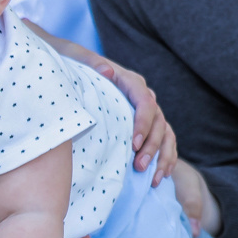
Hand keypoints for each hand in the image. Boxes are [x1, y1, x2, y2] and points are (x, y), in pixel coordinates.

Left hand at [25, 22, 175, 182]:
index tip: (133, 144)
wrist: (71, 66)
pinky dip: (166, 157)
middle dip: (152, 146)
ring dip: (162, 156)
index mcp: (130, 81)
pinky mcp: (145, 123)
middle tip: (138, 167)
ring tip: (153, 179)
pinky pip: (164, 140)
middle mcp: (142, 95)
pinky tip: (161, 176)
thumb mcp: (78, 59)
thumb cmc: (74, 64)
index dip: (143, 124)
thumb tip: (108, 71)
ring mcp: (146, 111)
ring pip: (166, 133)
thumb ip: (93, 63)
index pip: (146, 102)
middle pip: (159, 121)